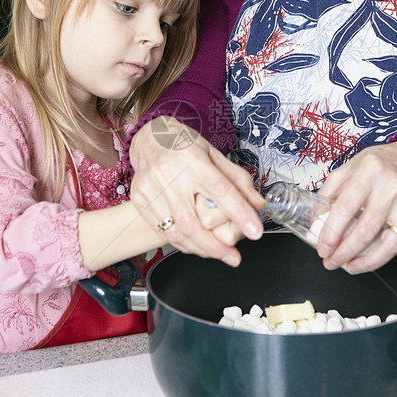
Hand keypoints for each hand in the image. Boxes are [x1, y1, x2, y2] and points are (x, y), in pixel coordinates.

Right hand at [129, 116, 264, 265]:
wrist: (148, 138)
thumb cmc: (183, 144)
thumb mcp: (214, 154)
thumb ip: (237, 179)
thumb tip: (257, 204)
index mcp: (192, 161)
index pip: (220, 190)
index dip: (239, 214)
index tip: (255, 231)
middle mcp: (168, 176)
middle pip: (192, 222)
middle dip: (215, 247)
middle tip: (234, 258)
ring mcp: (150, 191)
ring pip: (176, 232)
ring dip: (200, 249)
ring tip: (218, 254)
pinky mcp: (140, 201)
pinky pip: (162, 231)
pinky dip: (183, 243)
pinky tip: (197, 246)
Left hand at [316, 140, 396, 273]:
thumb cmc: (379, 163)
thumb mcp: (348, 167)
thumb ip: (329, 192)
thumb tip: (315, 220)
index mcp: (368, 171)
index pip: (345, 209)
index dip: (331, 234)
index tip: (323, 248)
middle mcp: (391, 186)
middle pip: (365, 231)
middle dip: (344, 253)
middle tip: (332, 261)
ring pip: (389, 243)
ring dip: (367, 261)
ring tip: (351, 266)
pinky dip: (386, 255)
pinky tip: (373, 256)